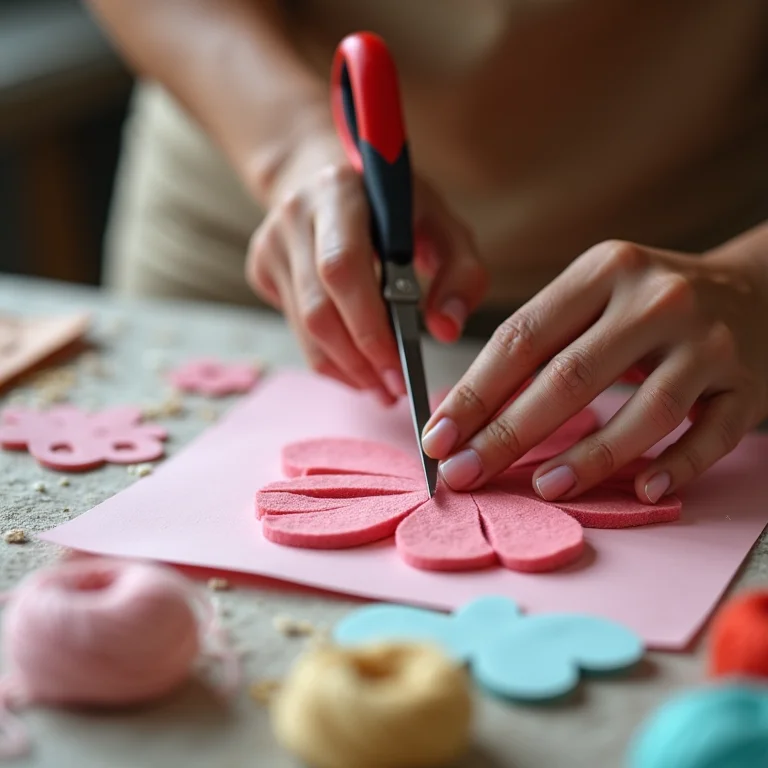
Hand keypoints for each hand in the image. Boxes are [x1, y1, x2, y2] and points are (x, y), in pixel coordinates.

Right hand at [245, 128, 486, 403]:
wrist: (328, 176)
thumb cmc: (395, 208)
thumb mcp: (442, 224)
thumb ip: (461, 273)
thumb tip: (445, 330)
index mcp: (338, 191)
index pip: (342, 269)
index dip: (368, 326)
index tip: (400, 366)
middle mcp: (295, 215)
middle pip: (319, 310)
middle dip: (359, 360)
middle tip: (393, 390)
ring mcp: (271, 243)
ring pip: (303, 330)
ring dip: (345, 369)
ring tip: (380, 387)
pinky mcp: (261, 268)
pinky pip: (294, 330)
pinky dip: (329, 359)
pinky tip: (357, 366)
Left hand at [422, 238, 767, 502]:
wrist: (758, 290)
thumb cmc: (650, 304)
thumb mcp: (596, 296)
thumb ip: (540, 344)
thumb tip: (467, 413)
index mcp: (603, 271)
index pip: (523, 337)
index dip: (474, 393)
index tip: (438, 436)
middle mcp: (656, 300)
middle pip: (569, 376)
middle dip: (507, 434)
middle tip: (465, 474)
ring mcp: (706, 342)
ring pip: (645, 410)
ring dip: (588, 457)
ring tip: (544, 489)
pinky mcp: (746, 381)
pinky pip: (711, 433)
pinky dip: (676, 465)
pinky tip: (642, 489)